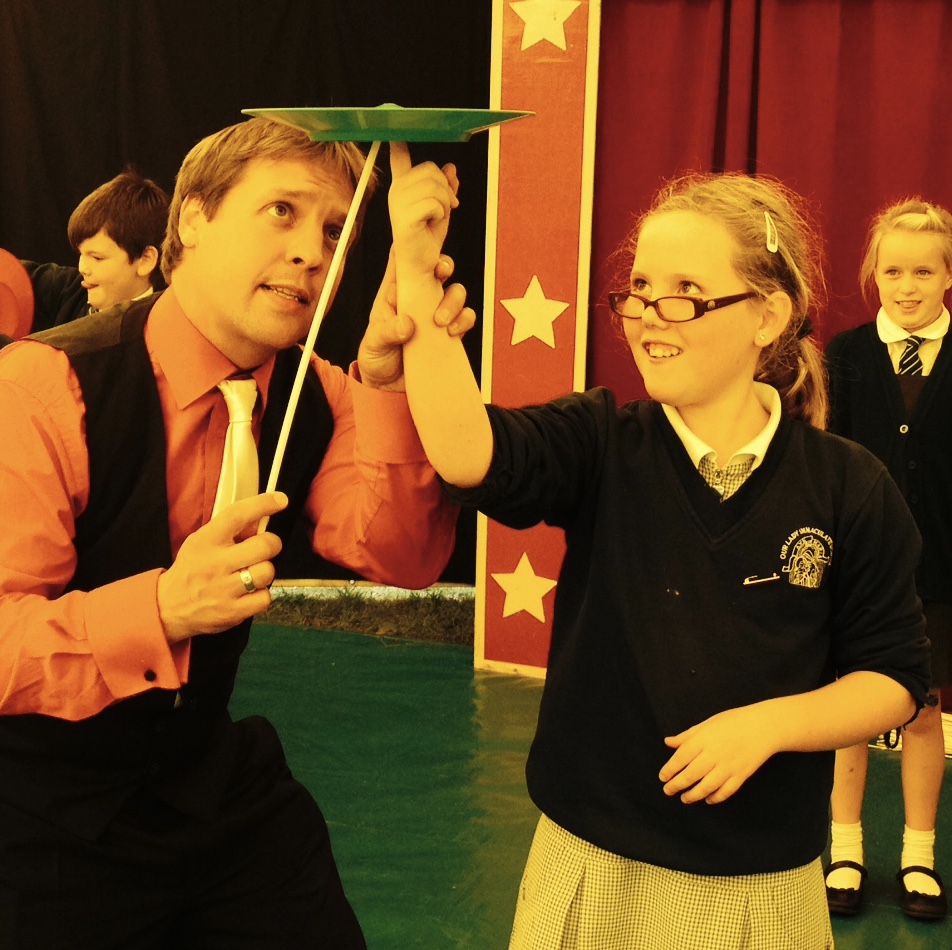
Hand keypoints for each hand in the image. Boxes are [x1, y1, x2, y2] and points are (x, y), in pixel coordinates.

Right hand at [157, 492, 287, 643]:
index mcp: (207, 540)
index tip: (280, 499)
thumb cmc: (192, 569)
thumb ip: (230, 530)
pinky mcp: (233, 612)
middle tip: (265, 548)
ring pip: (268, 572)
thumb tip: (261, 520)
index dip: (262, 504)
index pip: (237, 515)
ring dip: (266, 571)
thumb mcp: (202, 541)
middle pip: (264, 546)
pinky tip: (249, 593)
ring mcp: (224, 589)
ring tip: (253, 573)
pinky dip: (262, 595)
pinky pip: (265, 598)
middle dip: (272, 544)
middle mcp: (216, 563)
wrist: (168, 607)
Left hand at [357, 249, 475, 389]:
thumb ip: (387, 333)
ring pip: (455, 292)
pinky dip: (464, 320)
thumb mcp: (373, 345)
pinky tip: (452, 332)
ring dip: (453, 301)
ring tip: (440, 321)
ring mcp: (434, 314)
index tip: (422, 240)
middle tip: (441, 274)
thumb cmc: (376, 359)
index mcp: (394, 293)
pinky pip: (465, 317)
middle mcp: (417, 299)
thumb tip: (407, 324)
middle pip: (436, 270)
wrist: (390, 389)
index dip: (413, 246)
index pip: (403, 261)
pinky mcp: (448, 332)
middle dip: (443, 266)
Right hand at [388, 140, 458, 279]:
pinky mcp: (404, 217)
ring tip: (437, 216)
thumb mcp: (441, 207)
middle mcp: (397, 191)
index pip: (399, 157)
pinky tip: (432, 223)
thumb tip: (451, 168)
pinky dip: (440, 214)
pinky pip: (434, 203)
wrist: (421, 264)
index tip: (397, 129)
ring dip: (445, 203)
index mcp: (403, 186)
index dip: (399, 141)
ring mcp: (398, 203)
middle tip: (445, 207)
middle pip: (430, 169)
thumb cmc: (427, 237)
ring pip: (435, 186)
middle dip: (445, 189)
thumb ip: (445, 186)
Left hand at [658, 704, 778, 803]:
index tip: (662, 777)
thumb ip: (687, 736)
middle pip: (691, 774)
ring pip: (707, 787)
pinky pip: (726, 791)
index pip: (681, 758)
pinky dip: (715, 798)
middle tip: (668, 791)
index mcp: (703, 739)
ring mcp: (729, 766)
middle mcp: (714, 755)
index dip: (669, 769)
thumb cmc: (733, 722)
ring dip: (693, 795)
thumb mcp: (707, 723)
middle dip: (676, 785)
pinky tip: (707, 799)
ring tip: (684, 798)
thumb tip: (668, 742)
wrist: (763, 727)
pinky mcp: (741, 775)